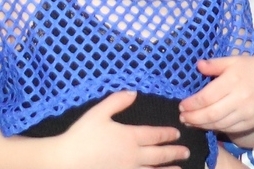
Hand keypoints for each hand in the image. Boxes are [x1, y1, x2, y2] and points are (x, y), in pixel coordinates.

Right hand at [53, 91, 189, 167]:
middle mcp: (133, 155)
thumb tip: (134, 92)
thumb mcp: (98, 113)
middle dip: (174, 152)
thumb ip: (117, 101)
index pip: (155, 135)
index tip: (177, 133)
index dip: (167, 134)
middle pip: (160, 154)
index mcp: (129, 136)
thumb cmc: (81, 136)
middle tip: (186, 151)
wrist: (67, 161)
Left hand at [181, 54, 253, 141]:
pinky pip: (229, 128)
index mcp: (233, 80)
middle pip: (210, 113)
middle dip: (193, 117)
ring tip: (191, 122)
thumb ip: (215, 64)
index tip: (182, 105)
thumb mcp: (234, 60)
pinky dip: (216, 128)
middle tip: (182, 117)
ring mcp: (246, 112)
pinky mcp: (251, 122)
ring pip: (219, 124)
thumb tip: (198, 65)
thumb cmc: (253, 68)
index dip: (192, 103)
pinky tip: (207, 124)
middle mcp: (240, 98)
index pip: (207, 96)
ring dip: (202, 125)